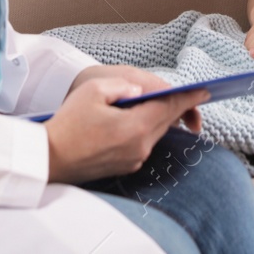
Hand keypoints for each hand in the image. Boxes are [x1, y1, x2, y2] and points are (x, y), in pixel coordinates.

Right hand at [43, 75, 208, 184]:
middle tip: (193, 95)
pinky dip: (147, 129)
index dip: (189, 98)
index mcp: (135, 127)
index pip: (170, 108)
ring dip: (161, 118)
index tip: (205, 91)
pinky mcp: (125, 166)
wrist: (48, 158)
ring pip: (155, 132)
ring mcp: (133, 159)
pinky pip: (144, 143)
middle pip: (166, 121)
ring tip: (166, 104)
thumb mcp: (93, 92)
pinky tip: (140, 120)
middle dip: (179, 107)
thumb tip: (140, 91)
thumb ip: (123, 87)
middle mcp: (140, 146)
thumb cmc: (67, 124)